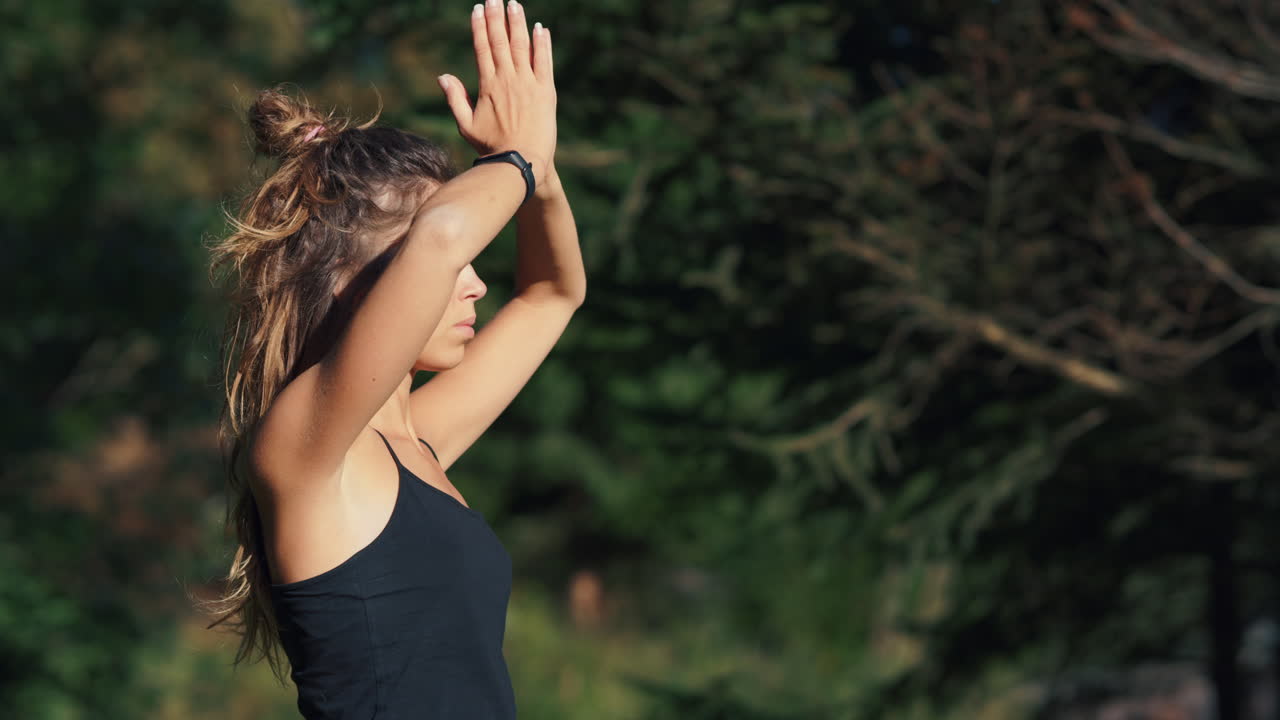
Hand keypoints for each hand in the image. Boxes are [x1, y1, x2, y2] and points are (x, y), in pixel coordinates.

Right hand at [438, 0, 557, 186]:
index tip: (477, 9)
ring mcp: (528, 83)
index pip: (482, 48)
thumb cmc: (492, 147)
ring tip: (514, 4)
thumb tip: (442, 76)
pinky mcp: (546, 91)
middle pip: (501, 41)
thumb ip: (455, 98)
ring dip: (518, 23)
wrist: (521, 161)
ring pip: (522, 46)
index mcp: (488, 85)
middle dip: (496, 17)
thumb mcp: (466, 125)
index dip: (480, 27)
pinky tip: (541, 28)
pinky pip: (544, 61)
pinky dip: (543, 44)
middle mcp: (508, 79)